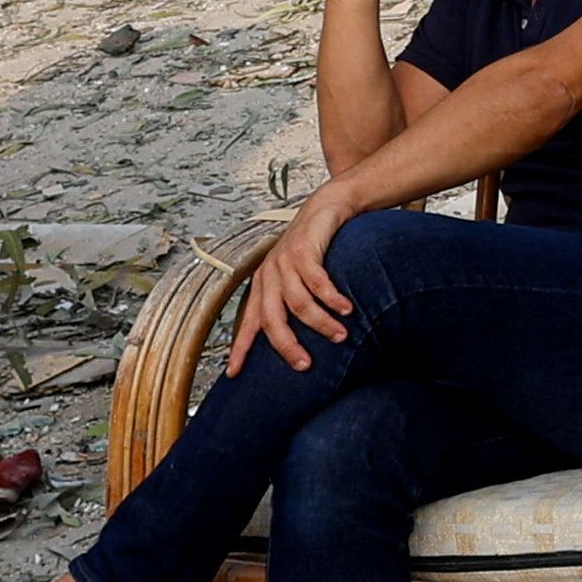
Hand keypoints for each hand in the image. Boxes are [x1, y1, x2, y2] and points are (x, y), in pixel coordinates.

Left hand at [226, 193, 360, 375]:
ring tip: (341, 336)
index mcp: (263, 286)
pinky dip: (332, 298)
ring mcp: (284, 261)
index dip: (240, 348)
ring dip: (320, 323)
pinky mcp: (303, 249)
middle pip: (271, 319)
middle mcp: (269, 275)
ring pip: (297, 303)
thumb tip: (302, 341)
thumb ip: (294, 304)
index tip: (234, 374)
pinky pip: (316, 282)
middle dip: (287, 345)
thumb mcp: (297, 278)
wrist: (325, 207)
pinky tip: (346, 308)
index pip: (248, 322)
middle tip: (305, 365)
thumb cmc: (313, 247)